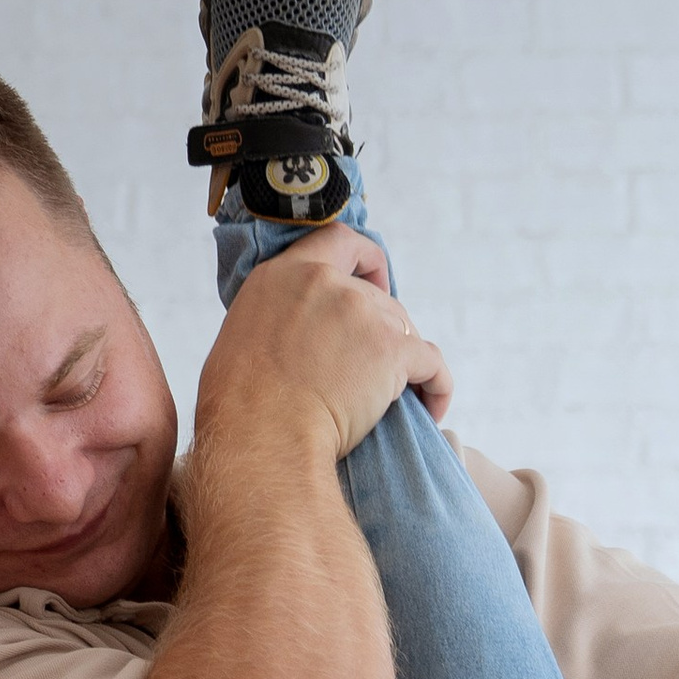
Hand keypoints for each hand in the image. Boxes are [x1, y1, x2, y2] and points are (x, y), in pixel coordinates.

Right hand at [193, 225, 451, 467]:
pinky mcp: (390, 350)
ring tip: (400, 399)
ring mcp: (360, 312)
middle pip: (379, 298)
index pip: (339, 241)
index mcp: (284, 274)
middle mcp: (325, 282)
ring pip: (404, 330)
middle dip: (385, 332)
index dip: (367, 260)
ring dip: (405, 362)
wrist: (263, 437)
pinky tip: (432, 409)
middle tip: (377, 373)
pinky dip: (437, 386)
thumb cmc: (241, 408)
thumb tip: (295, 340)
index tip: (376, 282)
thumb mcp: (244, 338)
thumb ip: (277, 320)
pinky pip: (431, 364)